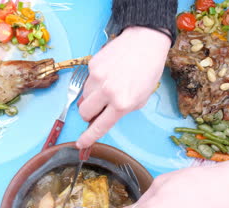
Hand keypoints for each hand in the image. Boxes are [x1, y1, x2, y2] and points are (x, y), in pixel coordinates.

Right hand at [76, 26, 170, 148]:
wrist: (145, 42)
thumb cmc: (148, 71)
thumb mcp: (141, 98)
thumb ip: (122, 110)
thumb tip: (102, 116)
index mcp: (123, 103)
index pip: (100, 126)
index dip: (88, 137)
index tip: (80, 144)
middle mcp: (108, 91)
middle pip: (84, 112)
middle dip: (88, 115)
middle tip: (97, 110)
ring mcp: (97, 77)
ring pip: (83, 97)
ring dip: (91, 98)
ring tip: (107, 88)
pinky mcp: (92, 65)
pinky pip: (87, 81)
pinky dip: (94, 82)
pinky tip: (108, 74)